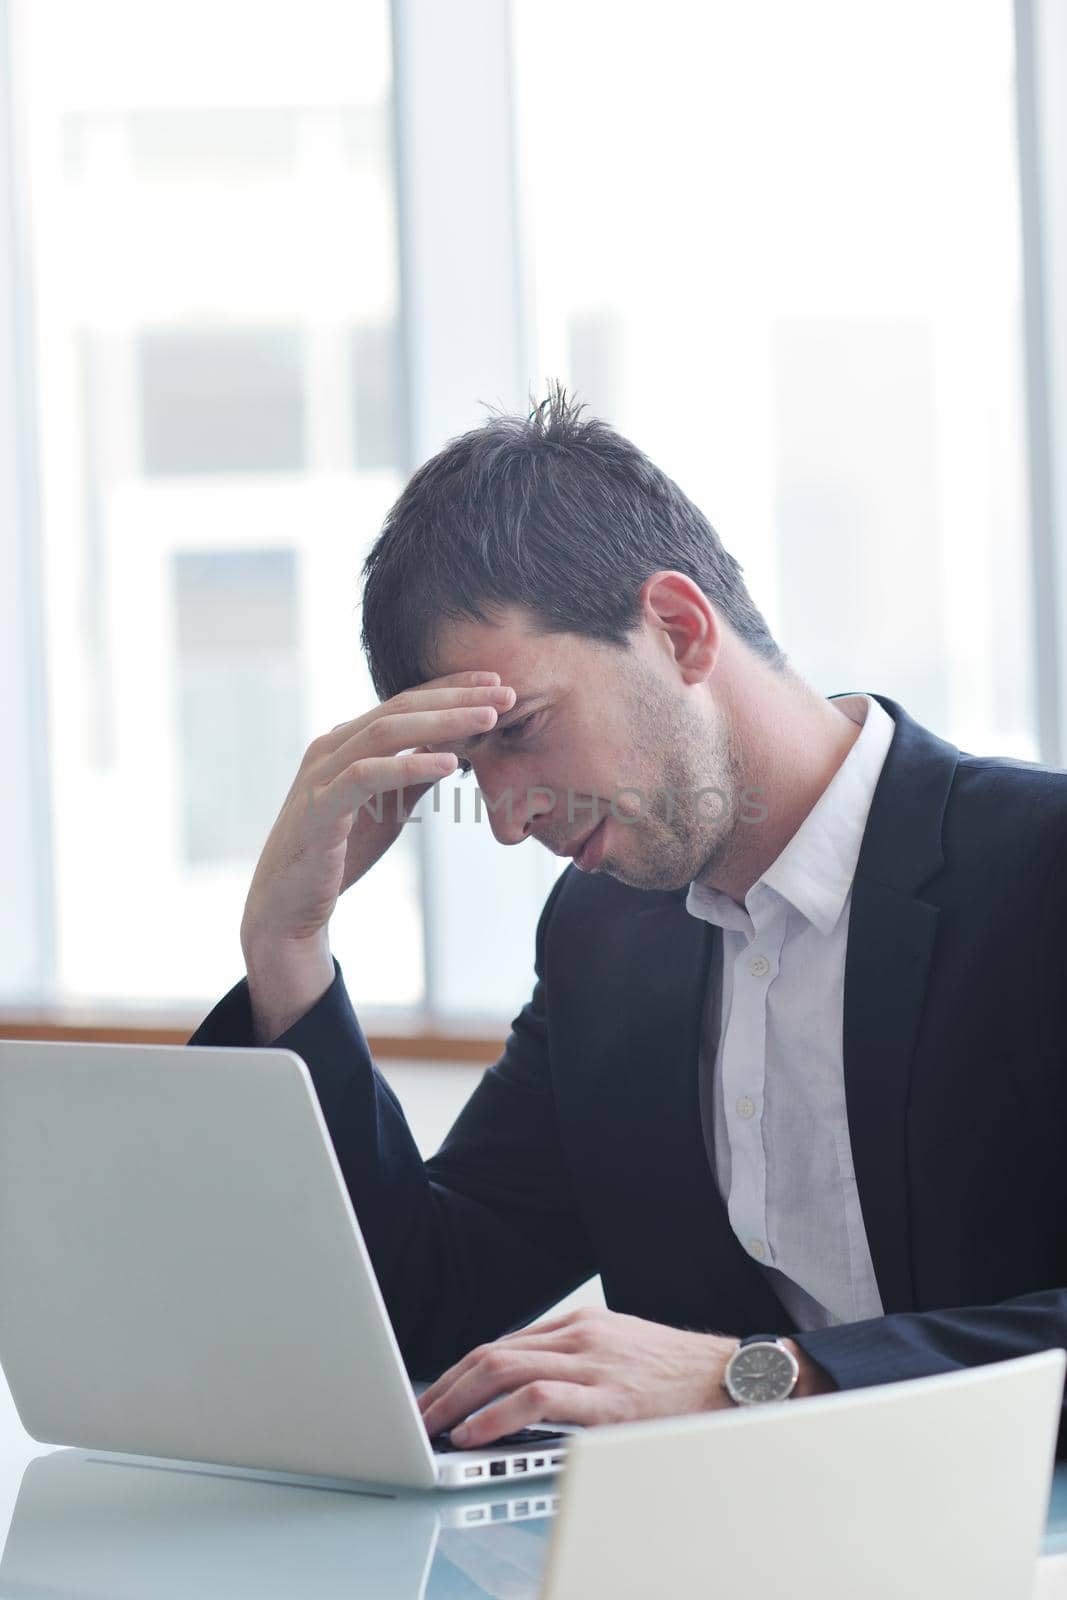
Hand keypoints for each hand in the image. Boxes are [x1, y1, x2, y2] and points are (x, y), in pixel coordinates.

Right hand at [239, 670, 514, 949]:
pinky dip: (409, 765)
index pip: (405, 703)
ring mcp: (323, 774)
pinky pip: (367, 775)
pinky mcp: (321, 807)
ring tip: (488, 717)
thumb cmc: (338, 852)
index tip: (496, 682)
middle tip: (505, 691)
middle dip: (456, 697)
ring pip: (386, 732)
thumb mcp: (386, 807)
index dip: (451, 688)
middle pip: (401, 708)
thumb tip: (453, 750)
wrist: (289, 905)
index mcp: (347, 742)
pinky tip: (450, 763)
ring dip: (442, 721)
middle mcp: (332, 747)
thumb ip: (412, 776)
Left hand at [417, 1307, 742, 1446]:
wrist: (736, 1380)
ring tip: (431, 1427)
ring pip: (502, 1368)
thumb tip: (523, 1394)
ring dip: (456, 1401)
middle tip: (418, 1415)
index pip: (503, 1344)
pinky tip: (473, 1434)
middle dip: (446, 1386)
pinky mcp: (608, 1396)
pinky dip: (494, 1415)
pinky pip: (535, 1399)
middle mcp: (581, 1335)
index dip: (461, 1373)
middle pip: (491, 1353)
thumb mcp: (621, 1355)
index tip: (436, 1396)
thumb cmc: (680, 1378)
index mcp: (582, 1324)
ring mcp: (593, 1362)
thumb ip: (577, 1364)